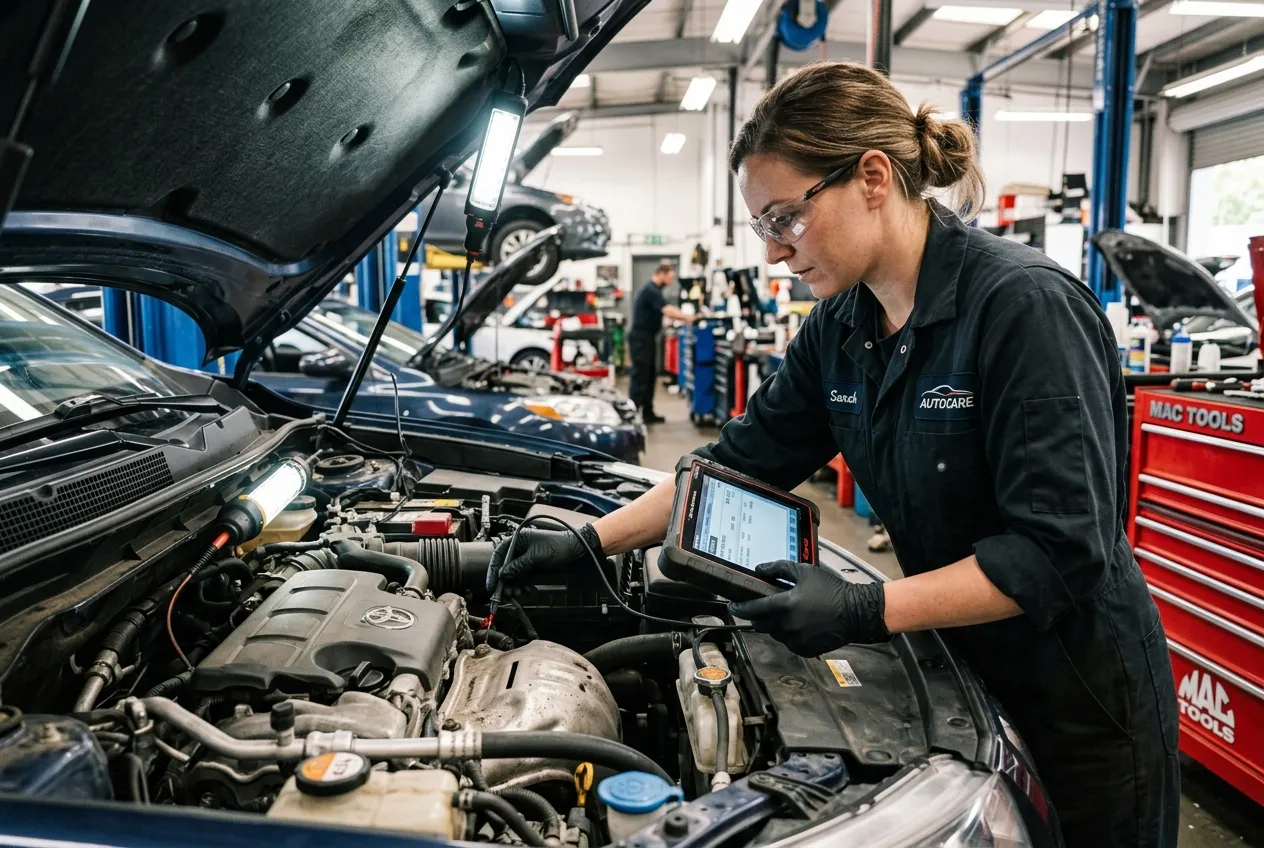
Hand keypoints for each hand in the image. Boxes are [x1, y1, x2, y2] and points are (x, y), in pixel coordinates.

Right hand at [486, 524, 603, 591]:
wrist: (579, 550)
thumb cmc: (559, 547)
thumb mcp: (536, 558)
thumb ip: (517, 567)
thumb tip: (502, 575)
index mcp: (519, 539)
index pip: (500, 554)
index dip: (494, 570)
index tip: (492, 584)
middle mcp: (521, 547)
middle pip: (505, 566)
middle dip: (505, 581)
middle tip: (505, 594)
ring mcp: (527, 557)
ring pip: (514, 573)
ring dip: (514, 585)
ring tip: (517, 594)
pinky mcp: (534, 565)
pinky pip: (523, 577)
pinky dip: (523, 584)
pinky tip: (526, 591)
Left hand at [728, 561, 888, 656]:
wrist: (856, 612)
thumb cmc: (832, 590)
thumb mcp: (805, 572)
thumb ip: (779, 568)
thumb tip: (760, 568)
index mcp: (785, 605)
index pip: (754, 609)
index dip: (740, 608)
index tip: (733, 606)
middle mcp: (788, 625)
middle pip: (761, 624)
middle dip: (757, 617)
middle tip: (761, 608)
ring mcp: (796, 640)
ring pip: (775, 634)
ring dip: (774, 626)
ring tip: (785, 615)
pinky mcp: (805, 650)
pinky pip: (789, 644)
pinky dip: (788, 636)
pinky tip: (798, 625)